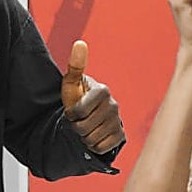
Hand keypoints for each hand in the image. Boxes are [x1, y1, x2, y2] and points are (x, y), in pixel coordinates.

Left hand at [61, 40, 124, 154]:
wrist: (90, 117)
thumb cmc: (77, 98)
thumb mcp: (71, 84)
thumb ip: (75, 66)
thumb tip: (80, 43)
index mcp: (103, 91)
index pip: (79, 111)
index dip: (71, 114)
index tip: (73, 110)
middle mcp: (114, 105)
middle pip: (83, 128)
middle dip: (76, 127)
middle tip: (79, 120)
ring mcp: (118, 121)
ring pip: (91, 139)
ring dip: (84, 137)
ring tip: (86, 127)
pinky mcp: (121, 136)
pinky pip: (100, 147)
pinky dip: (94, 145)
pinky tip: (95, 135)